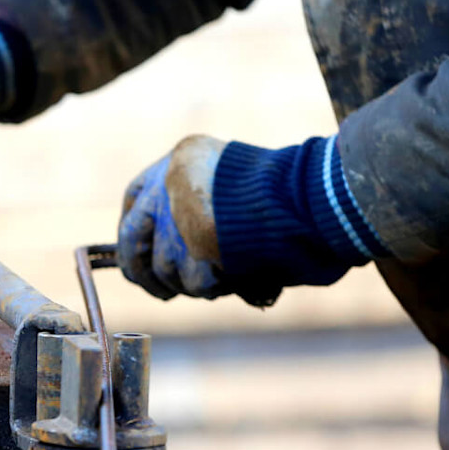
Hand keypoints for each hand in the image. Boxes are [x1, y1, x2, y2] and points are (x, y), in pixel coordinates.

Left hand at [118, 135, 379, 304]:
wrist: (316, 197)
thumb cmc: (287, 198)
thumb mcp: (233, 190)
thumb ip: (199, 213)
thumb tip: (165, 261)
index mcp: (182, 159)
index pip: (134, 197)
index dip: (133, 232)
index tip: (138, 253)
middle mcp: (172, 180)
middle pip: (132, 238)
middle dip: (144, 272)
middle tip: (160, 289)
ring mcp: (180, 212)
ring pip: (165, 267)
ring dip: (190, 283)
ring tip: (222, 276)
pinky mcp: (196, 243)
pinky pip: (194, 281)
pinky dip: (215, 287)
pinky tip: (236, 276)